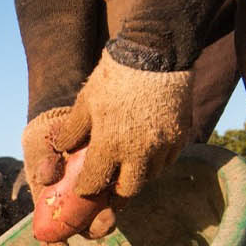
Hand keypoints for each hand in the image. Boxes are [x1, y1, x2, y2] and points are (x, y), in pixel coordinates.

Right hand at [23, 110, 115, 245]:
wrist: (74, 118)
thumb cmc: (51, 135)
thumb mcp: (40, 144)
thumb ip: (43, 161)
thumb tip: (48, 176)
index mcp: (52, 203)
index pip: (51, 233)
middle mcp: (75, 206)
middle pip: (85, 229)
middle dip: (94, 231)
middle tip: (100, 225)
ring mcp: (97, 196)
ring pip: (105, 216)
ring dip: (108, 219)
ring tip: (109, 213)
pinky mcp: (115, 183)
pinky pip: (120, 195)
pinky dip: (121, 197)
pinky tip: (120, 193)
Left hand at [53, 53, 192, 200]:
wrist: (155, 53)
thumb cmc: (115, 76)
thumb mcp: (86, 100)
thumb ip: (74, 130)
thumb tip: (63, 149)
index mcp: (109, 144)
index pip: (94, 183)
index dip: (86, 189)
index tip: (83, 189)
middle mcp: (138, 152)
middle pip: (128, 190)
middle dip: (117, 192)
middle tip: (109, 188)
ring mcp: (163, 145)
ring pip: (151, 176)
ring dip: (138, 176)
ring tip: (128, 168)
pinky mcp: (181, 135)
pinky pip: (168, 160)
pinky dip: (157, 161)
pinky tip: (147, 152)